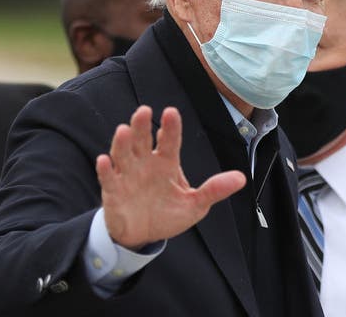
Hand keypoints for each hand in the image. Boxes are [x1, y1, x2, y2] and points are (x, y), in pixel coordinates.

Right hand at [96, 105, 245, 249]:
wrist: (144, 235)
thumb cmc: (169, 214)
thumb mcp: (195, 204)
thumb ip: (215, 190)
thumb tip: (241, 178)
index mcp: (166, 163)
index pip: (169, 141)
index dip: (170, 127)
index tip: (171, 112)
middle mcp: (145, 163)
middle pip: (142, 140)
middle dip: (142, 126)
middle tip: (144, 110)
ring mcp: (127, 175)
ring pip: (123, 154)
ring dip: (122, 143)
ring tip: (124, 130)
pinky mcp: (113, 191)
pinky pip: (107, 178)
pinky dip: (105, 170)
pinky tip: (104, 161)